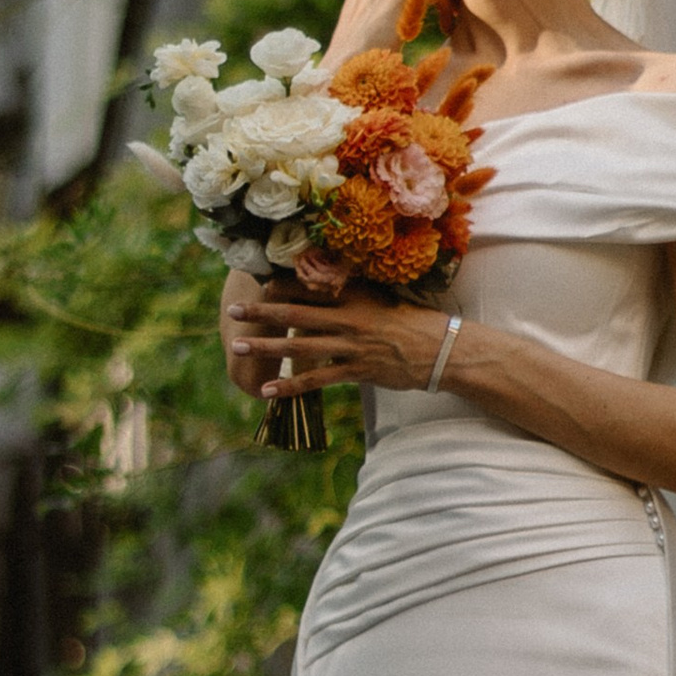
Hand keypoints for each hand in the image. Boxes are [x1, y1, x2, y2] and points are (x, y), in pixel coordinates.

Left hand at [226, 287, 459, 400]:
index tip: (256, 284)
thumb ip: (352, 296)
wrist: (442, 348)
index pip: (309, 287)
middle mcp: (348, 317)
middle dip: (261, 312)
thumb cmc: (413, 322)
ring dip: (266, 347)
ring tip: (239, 347)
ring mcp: (351, 345)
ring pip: (299, 346)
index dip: (280, 286)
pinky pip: (317, 380)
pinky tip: (268, 391)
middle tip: (233, 311)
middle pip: (295, 312)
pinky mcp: (357, 370)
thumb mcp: (382, 299)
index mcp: (354, 295)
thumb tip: (324, 290)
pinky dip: (291, 386)